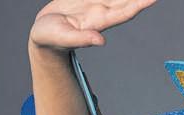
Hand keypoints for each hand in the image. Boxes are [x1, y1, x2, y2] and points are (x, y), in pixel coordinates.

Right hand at [30, 0, 158, 51]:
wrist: (43, 34)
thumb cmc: (52, 40)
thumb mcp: (64, 38)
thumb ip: (82, 39)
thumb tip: (101, 42)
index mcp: (99, 22)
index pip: (125, 12)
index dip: (140, 4)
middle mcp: (101, 11)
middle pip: (127, 0)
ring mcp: (95, 3)